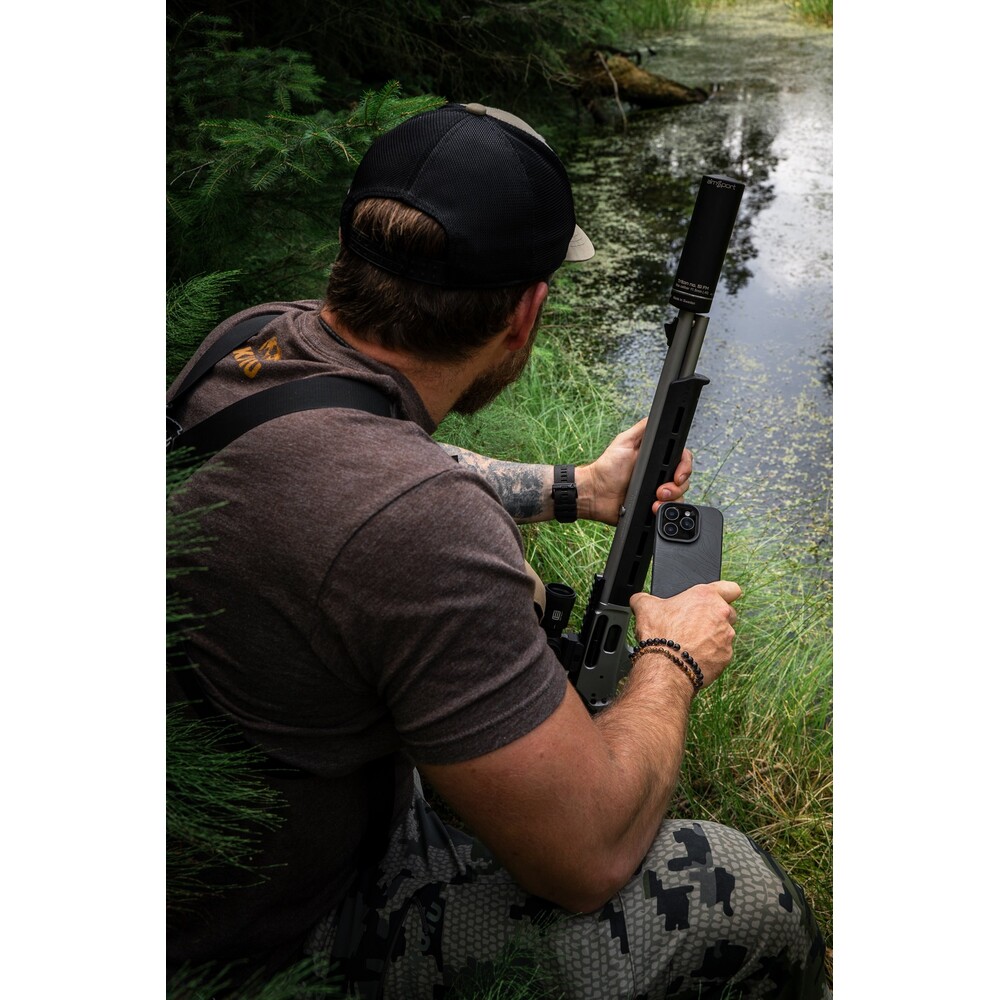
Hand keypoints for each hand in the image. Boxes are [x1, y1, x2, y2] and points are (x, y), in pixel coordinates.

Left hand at [578, 418, 693, 524]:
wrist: (595, 493)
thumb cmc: (607, 467)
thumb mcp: (624, 441)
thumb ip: (642, 428)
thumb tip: (658, 416)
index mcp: (657, 460)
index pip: (682, 461)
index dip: (684, 468)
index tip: (677, 475)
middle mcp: (660, 475)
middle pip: (684, 481)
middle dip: (676, 487)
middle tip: (660, 490)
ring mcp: (657, 493)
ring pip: (679, 497)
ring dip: (670, 499)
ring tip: (655, 499)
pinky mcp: (653, 507)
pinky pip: (668, 511)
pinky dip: (663, 510)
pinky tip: (653, 508)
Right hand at [629, 581, 740, 689]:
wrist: (666, 668)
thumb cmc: (659, 634)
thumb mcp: (644, 607)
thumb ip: (644, 598)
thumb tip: (639, 599)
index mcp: (706, 596)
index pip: (731, 588)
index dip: (725, 593)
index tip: (716, 600)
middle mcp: (722, 615)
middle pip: (729, 612)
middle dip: (717, 617)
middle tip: (697, 623)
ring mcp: (726, 637)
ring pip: (726, 634)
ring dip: (714, 637)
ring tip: (692, 643)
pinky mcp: (726, 656)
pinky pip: (722, 653)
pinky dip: (712, 655)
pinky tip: (694, 657)